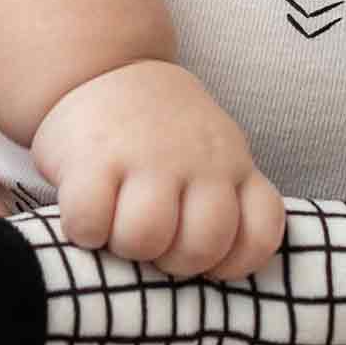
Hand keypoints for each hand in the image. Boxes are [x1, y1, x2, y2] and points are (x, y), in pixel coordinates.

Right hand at [29, 60, 284, 279]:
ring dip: (126, 247)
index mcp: (234, 167)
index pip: (261, 232)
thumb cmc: (159, 135)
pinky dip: (84, 231)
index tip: (208, 263)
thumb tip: (207, 276)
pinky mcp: (93, 157)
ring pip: (145, 238)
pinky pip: (90, 223)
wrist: (101, 68)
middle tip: (154, 243)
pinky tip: (88, 216)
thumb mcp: (209, 155)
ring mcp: (147, 157)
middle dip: (174, 262)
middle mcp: (199, 161)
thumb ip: (218, 202)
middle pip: (201, 246)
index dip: (234, 263)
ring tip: (117, 228)